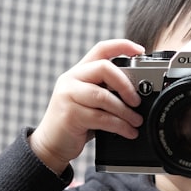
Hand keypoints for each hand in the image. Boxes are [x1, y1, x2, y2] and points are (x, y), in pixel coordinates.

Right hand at [28, 39, 144, 174]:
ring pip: (103, 96)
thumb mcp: (90, 102)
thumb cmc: (75, 123)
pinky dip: (119, 126)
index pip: (101, 49)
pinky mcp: (70, 115)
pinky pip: (101, 117)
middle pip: (103, 68)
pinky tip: (128, 131)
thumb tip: (138, 96)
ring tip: (136, 121)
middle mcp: (71, 79)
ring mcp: (68, 96)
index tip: (140, 51)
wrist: (50, 144)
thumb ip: (107, 92)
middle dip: (126, 84)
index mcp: (78, 72)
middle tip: (137, 101)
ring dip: (125, 111)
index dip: (122, 45)